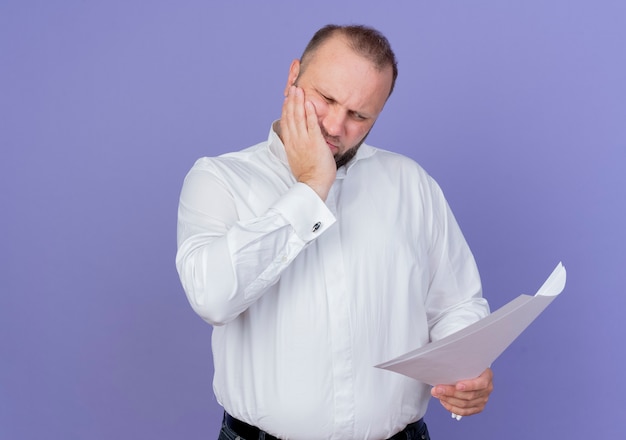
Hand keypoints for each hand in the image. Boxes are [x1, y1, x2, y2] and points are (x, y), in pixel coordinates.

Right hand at [280, 85, 335, 199]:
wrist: (312, 184)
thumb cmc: (308, 174)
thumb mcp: (297, 158)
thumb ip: (297, 146)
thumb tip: (298, 140)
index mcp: (290, 144)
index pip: (286, 122)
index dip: (286, 109)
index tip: (287, 99)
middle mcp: (295, 140)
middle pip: (291, 116)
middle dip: (292, 100)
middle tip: (293, 88)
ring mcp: (304, 141)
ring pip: (299, 118)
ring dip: (299, 102)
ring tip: (299, 90)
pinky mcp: (315, 142)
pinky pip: (311, 125)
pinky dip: (310, 113)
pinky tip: (310, 103)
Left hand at [430, 368, 493, 416]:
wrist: (475, 373)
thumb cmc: (469, 367)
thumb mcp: (468, 363)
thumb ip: (461, 367)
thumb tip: (444, 370)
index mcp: (487, 377)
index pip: (481, 384)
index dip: (469, 386)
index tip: (457, 386)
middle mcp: (487, 390)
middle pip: (469, 396)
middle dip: (451, 392)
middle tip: (438, 389)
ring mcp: (483, 400)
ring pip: (465, 404)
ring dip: (448, 400)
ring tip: (437, 394)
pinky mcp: (477, 408)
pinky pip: (464, 411)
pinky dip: (452, 407)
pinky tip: (444, 401)